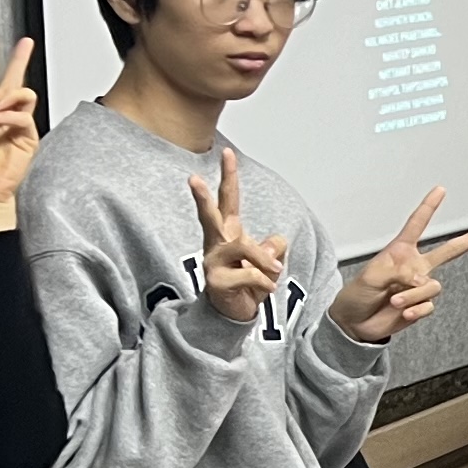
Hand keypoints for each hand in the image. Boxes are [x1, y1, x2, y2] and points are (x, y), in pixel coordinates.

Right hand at [186, 150, 288, 323]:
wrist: (234, 314)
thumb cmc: (249, 282)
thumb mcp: (268, 261)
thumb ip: (273, 248)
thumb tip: (275, 245)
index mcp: (230, 232)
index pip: (230, 199)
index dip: (229, 176)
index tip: (228, 153)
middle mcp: (216, 243)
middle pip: (210, 215)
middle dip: (202, 197)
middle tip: (192, 178)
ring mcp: (212, 262)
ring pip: (240, 247)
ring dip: (263, 259)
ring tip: (275, 270)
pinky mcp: (216, 282)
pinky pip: (248, 275)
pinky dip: (264, 282)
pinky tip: (268, 289)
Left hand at [330, 185, 467, 343]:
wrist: (355, 324)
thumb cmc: (357, 295)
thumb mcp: (370, 277)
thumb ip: (397, 271)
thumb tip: (421, 279)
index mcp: (400, 252)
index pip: (416, 225)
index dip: (429, 207)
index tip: (440, 190)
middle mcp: (414, 267)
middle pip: (449, 251)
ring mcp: (419, 287)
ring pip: (432, 286)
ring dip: (412, 295)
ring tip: (395, 300)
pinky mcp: (421, 306)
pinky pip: (429, 305)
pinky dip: (416, 309)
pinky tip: (403, 312)